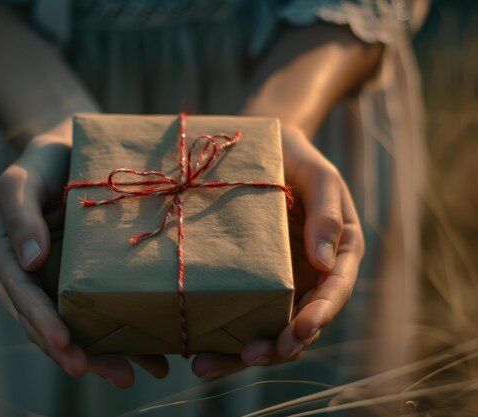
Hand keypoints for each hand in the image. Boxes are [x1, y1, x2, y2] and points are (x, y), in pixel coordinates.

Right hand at [0, 131, 168, 387]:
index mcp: (13, 259)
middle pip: (55, 324)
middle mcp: (40, 278)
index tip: (64, 342)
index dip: (41, 322)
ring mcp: (68, 281)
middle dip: (83, 354)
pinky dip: (130, 333)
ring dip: (112, 354)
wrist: (72, 149)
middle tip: (117, 375)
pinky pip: (109, 309)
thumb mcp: (22, 179)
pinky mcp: (95, 277)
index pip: (24, 297)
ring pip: (85, 326)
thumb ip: (19, 214)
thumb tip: (29, 261)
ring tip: (146, 372)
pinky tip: (158, 353)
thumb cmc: (42, 162)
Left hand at [191, 125, 364, 377]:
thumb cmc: (296, 159)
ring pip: (268, 328)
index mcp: (337, 254)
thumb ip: (327, 215)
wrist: (263, 148)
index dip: (320, 315)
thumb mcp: (319, 177)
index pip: (334, 292)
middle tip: (251, 355)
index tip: (300, 330)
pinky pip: (242, 314)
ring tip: (207, 365)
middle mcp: (310, 276)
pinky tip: (197, 349)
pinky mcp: (250, 283)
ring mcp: (280, 283)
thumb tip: (324, 262)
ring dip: (244, 352)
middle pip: (300, 322)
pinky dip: (223, 337)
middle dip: (278, 345)